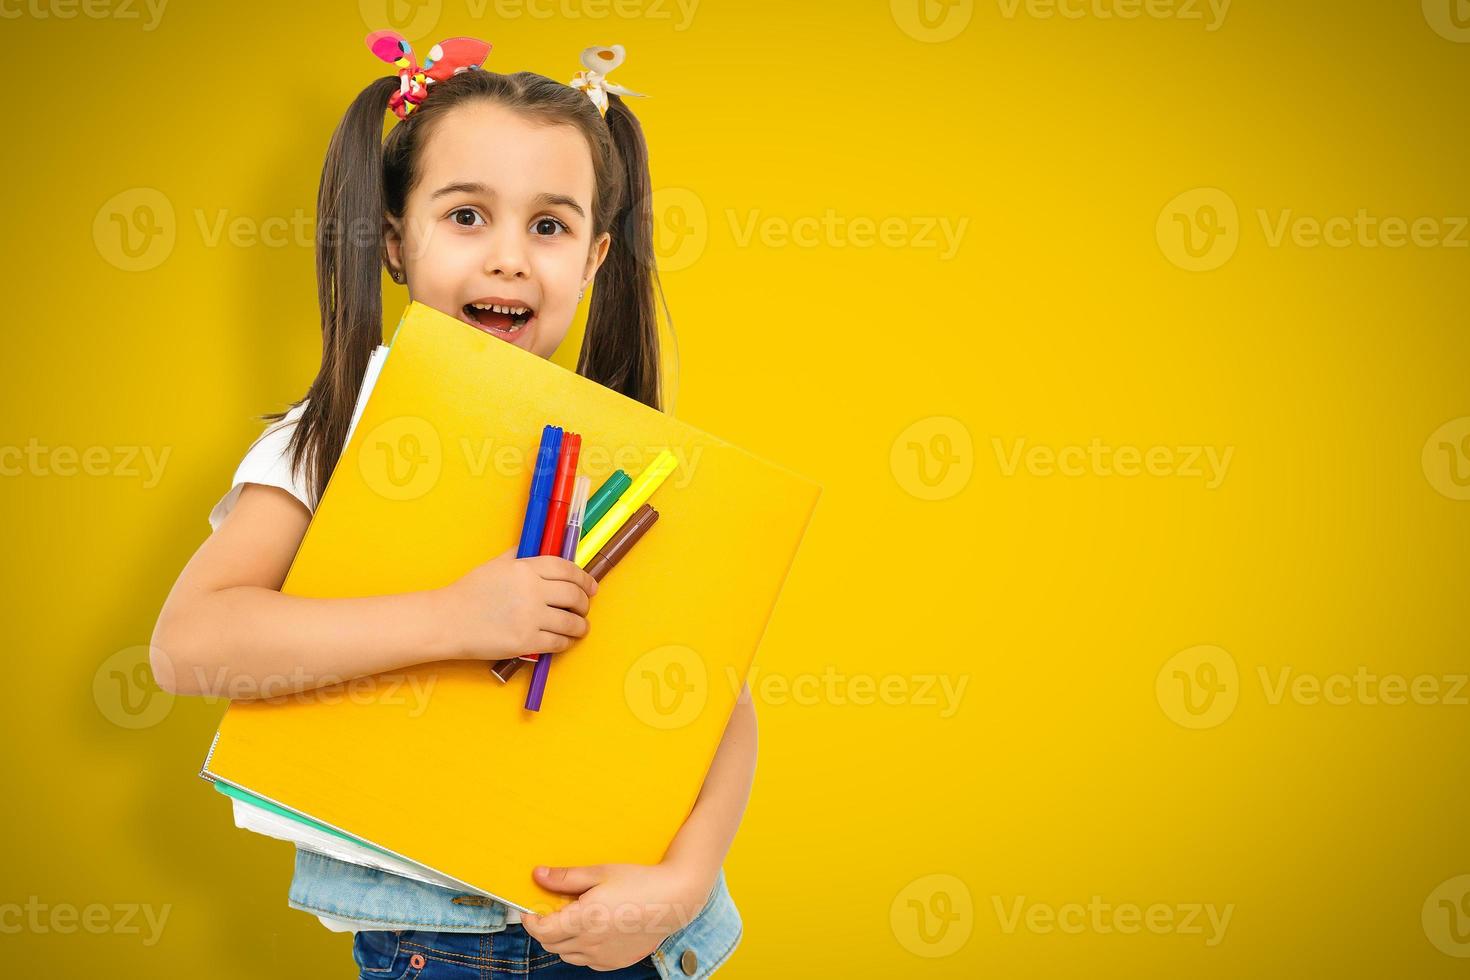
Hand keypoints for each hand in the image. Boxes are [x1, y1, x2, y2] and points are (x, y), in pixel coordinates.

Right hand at [433, 547, 597, 661]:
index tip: (591, 586)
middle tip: (585, 607)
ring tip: (581, 627)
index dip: (584, 578)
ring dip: (581, 625)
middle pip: (574, 595)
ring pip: (571, 622)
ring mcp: (530, 617)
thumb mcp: (495, 564)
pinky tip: (566, 640)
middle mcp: (532, 591)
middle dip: (585, 602)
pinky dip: (567, 642)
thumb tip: (540, 548)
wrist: (448, 621)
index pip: (566, 569)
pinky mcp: (526, 642)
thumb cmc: (469, 592)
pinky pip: (558, 642)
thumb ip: (520, 556)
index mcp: (525, 568)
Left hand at [522, 862, 713, 970]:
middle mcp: (592, 943)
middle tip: (553, 910)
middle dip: (545, 928)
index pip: (542, 930)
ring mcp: (603, 956)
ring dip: (562, 940)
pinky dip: (582, 949)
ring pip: (567, 955)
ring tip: (576, 919)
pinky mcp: (615, 962)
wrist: (675, 900)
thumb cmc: (639, 881)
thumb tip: (538, 875)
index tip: (529, 910)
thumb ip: (566, 878)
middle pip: (551, 944)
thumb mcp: (600, 872)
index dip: (530, 920)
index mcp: (585, 919)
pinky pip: (587, 961)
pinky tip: (594, 930)